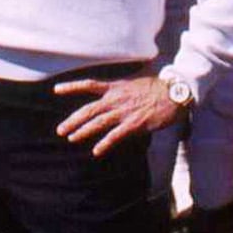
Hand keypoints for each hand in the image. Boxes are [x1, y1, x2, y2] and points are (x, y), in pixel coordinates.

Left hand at [55, 74, 183, 157]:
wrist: (176, 92)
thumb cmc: (159, 87)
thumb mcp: (136, 81)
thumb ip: (124, 87)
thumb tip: (117, 90)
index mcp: (115, 87)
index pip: (89, 85)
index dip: (71, 87)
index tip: (56, 89)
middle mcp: (116, 99)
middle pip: (88, 110)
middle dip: (72, 120)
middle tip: (60, 130)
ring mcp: (124, 112)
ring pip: (98, 123)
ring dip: (83, 131)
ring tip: (71, 138)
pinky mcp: (134, 124)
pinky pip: (116, 135)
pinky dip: (105, 143)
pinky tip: (96, 151)